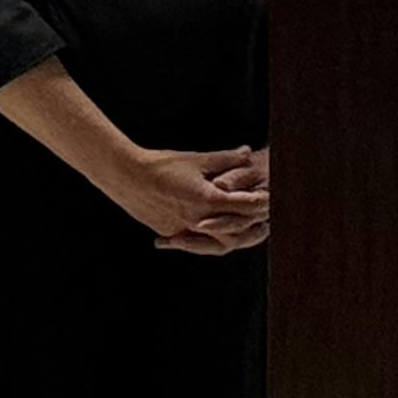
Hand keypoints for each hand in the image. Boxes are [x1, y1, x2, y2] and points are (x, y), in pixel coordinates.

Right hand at [110, 140, 268, 256]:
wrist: (125, 175)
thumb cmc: (161, 164)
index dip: (261, 203)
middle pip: (236, 233)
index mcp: (207, 199)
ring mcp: (183, 229)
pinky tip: (214, 232)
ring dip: (233, 239)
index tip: (272, 199)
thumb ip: (225, 159)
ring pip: (216, 244)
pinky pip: (195, 241)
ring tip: (244, 232)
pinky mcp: (170, 232)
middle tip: (266, 222)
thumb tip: (246, 153)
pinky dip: (208, 239)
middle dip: (253, 228)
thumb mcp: (196, 159)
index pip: (244, 206)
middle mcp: (198, 219)